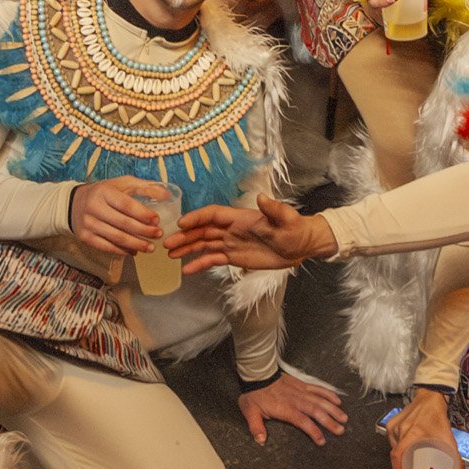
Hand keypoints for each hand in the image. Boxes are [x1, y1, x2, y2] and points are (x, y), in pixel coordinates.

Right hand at [70, 175, 168, 257]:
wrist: (74, 204)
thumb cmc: (104, 192)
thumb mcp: (122, 184)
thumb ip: (144, 187)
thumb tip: (167, 194)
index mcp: (104, 192)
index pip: (126, 205)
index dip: (143, 214)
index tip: (157, 220)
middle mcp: (94, 208)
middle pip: (123, 223)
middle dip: (144, 231)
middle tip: (158, 235)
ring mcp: (88, 224)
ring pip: (116, 238)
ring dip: (136, 244)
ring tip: (151, 248)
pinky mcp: (85, 237)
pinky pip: (107, 247)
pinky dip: (123, 251)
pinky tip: (134, 251)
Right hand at [174, 195, 335, 272]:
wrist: (301, 246)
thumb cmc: (294, 230)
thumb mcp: (287, 220)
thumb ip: (274, 210)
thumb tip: (261, 198)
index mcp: (240, 218)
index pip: (213, 214)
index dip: (196, 217)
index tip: (180, 224)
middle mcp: (232, 229)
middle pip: (203, 230)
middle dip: (185, 236)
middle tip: (166, 244)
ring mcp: (231, 243)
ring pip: (204, 244)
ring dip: (187, 248)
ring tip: (170, 256)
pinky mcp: (234, 257)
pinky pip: (213, 259)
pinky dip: (200, 264)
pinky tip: (187, 270)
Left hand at [239, 371, 347, 446]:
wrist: (257, 374)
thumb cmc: (254, 395)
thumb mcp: (250, 412)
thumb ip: (256, 427)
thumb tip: (261, 441)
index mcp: (286, 408)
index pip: (303, 421)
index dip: (313, 431)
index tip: (322, 441)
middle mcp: (297, 400)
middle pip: (316, 411)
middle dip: (330, 421)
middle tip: (341, 430)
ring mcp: (301, 390)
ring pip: (320, 399)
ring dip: (333, 409)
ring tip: (344, 417)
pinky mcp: (302, 384)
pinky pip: (318, 388)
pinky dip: (328, 393)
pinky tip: (337, 399)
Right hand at [387, 390, 468, 468]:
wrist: (429, 398)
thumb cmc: (437, 417)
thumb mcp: (449, 440)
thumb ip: (456, 463)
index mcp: (412, 433)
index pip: (399, 457)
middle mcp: (401, 431)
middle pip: (396, 459)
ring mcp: (394, 428)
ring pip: (394, 452)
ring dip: (398, 467)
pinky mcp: (390, 426)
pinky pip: (392, 444)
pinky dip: (397, 456)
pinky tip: (402, 463)